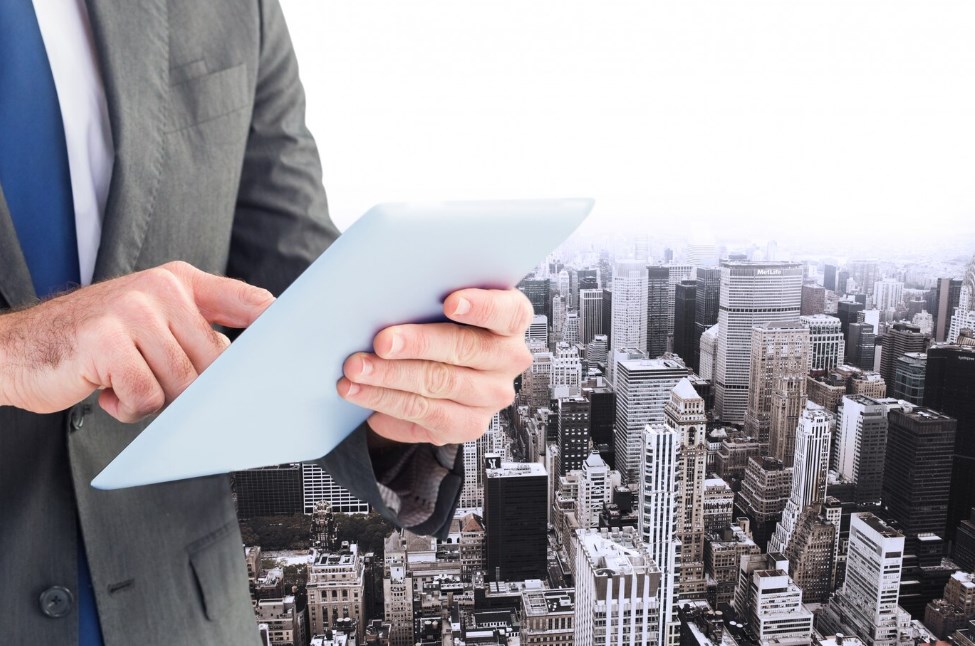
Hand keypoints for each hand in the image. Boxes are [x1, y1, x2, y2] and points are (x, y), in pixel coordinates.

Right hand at [0, 261, 273, 421]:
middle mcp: (161, 288)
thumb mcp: (148, 323)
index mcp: (178, 281)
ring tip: (122, 382)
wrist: (17, 350)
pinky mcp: (108, 340)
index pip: (244, 299)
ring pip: (183, 382)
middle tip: (149, 381)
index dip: (274, 322)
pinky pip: (148, 395)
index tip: (298, 341)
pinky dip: (129, 406)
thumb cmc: (92, 344)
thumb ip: (195, 334)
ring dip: (154, 398)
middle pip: (214, 361)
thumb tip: (246, 367)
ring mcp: (133, 310)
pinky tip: (105, 390)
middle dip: (189, 387)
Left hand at [337, 288, 533, 445]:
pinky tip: (365, 398)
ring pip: (439, 388)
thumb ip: (430, 295)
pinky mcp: (469, 425)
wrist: (445, 364)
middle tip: (381, 343)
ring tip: (357, 371)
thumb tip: (388, 295)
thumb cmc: (441, 320)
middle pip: (464, 350)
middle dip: (417, 346)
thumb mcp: (443, 301)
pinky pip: (427, 419)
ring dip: (391, 381)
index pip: (507, 312)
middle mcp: (508, 359)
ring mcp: (491, 397)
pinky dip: (390, 407)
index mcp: (511, 320)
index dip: (481, 307)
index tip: (450, 302)